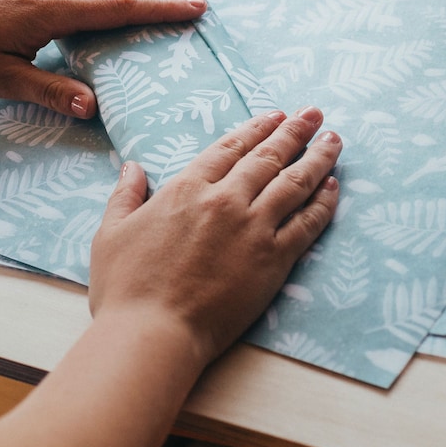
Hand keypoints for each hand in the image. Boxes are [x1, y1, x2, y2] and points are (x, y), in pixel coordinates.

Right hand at [89, 107, 341, 366]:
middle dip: (294, 132)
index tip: (275, 115)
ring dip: (317, 158)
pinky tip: (334, 186)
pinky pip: (307, 224)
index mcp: (187, 188)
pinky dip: (323, 203)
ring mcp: (254, 229)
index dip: (255, 128)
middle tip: (315, 113)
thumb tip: (132, 167)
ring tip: (334, 139)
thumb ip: (125, 195)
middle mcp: (225, 200)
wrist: (154, 333)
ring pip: (294, 183)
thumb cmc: (125, 286)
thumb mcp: (111, 232)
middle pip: (268, 157)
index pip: (229, 148)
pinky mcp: (274, 261)